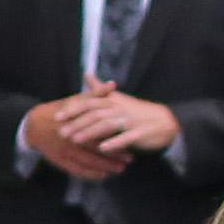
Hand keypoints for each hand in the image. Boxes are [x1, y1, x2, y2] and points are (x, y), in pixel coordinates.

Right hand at [23, 96, 130, 180]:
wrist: (33, 125)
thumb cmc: (59, 111)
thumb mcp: (75, 100)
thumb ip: (95, 95)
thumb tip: (113, 85)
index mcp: (73, 123)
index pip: (96, 133)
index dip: (113, 139)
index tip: (129, 141)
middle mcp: (67, 139)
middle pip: (93, 150)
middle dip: (113, 157)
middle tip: (130, 160)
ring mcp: (62, 151)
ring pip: (87, 163)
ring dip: (105, 168)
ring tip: (120, 170)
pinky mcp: (59, 161)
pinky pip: (77, 171)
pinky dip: (91, 175)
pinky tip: (103, 176)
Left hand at [55, 87, 179, 156]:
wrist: (165, 122)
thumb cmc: (138, 112)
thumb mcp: (118, 98)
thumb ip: (100, 89)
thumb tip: (87, 75)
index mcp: (112, 100)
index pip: (88, 103)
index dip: (72, 110)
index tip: (57, 117)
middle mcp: (119, 109)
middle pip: (94, 115)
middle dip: (77, 124)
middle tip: (62, 133)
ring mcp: (130, 121)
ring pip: (106, 125)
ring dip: (90, 133)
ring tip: (76, 141)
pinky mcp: (140, 133)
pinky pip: (125, 138)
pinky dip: (114, 143)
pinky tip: (103, 149)